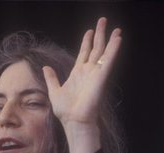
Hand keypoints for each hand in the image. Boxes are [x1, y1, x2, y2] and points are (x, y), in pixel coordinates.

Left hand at [42, 17, 121, 152]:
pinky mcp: (100, 78)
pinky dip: (113, 49)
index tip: (90, 31)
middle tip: (103, 21)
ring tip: (115, 27)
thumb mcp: (54, 91)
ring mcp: (95, 74)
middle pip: (95, 49)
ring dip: (109, 40)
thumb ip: (51, 78)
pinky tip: (117, 39)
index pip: (84, 53)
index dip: (87, 42)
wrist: (73, 121)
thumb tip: (45, 67)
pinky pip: (108, 61)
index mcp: (77, 74)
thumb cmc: (65, 110)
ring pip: (104, 53)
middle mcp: (88, 72)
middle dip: (99, 35)